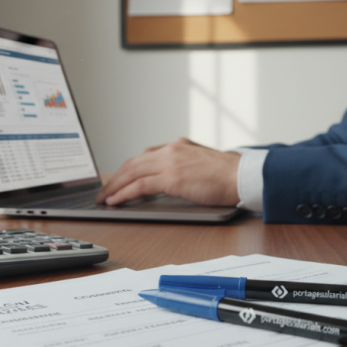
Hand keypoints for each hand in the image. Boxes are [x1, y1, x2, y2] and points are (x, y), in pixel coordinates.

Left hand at [95, 138, 240, 206]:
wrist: (242, 175)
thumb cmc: (229, 174)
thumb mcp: (203, 162)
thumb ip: (186, 164)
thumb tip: (175, 176)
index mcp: (178, 146)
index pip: (145, 156)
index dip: (129, 169)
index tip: (120, 178)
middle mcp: (170, 150)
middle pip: (133, 163)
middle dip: (116, 178)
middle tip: (105, 190)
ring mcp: (170, 162)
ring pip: (132, 172)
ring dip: (115, 186)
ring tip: (105, 198)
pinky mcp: (171, 178)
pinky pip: (139, 186)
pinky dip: (124, 193)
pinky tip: (115, 201)